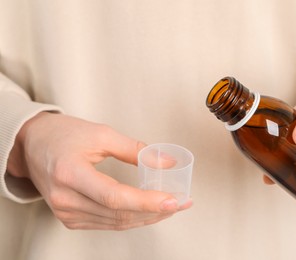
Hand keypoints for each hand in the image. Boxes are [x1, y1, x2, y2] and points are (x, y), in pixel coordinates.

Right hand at [7, 112, 191, 229]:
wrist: (33, 144)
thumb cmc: (64, 134)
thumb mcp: (101, 133)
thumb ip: (135, 150)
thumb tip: (166, 163)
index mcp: (70, 173)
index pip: (115, 196)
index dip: (147, 202)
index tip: (174, 200)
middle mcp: (65, 199)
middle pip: (118, 214)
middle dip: (154, 211)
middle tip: (180, 203)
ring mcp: (65, 212)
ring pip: (115, 222)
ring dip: (146, 217)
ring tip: (169, 207)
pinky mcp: (69, 218)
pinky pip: (106, 223)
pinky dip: (130, 218)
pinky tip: (147, 210)